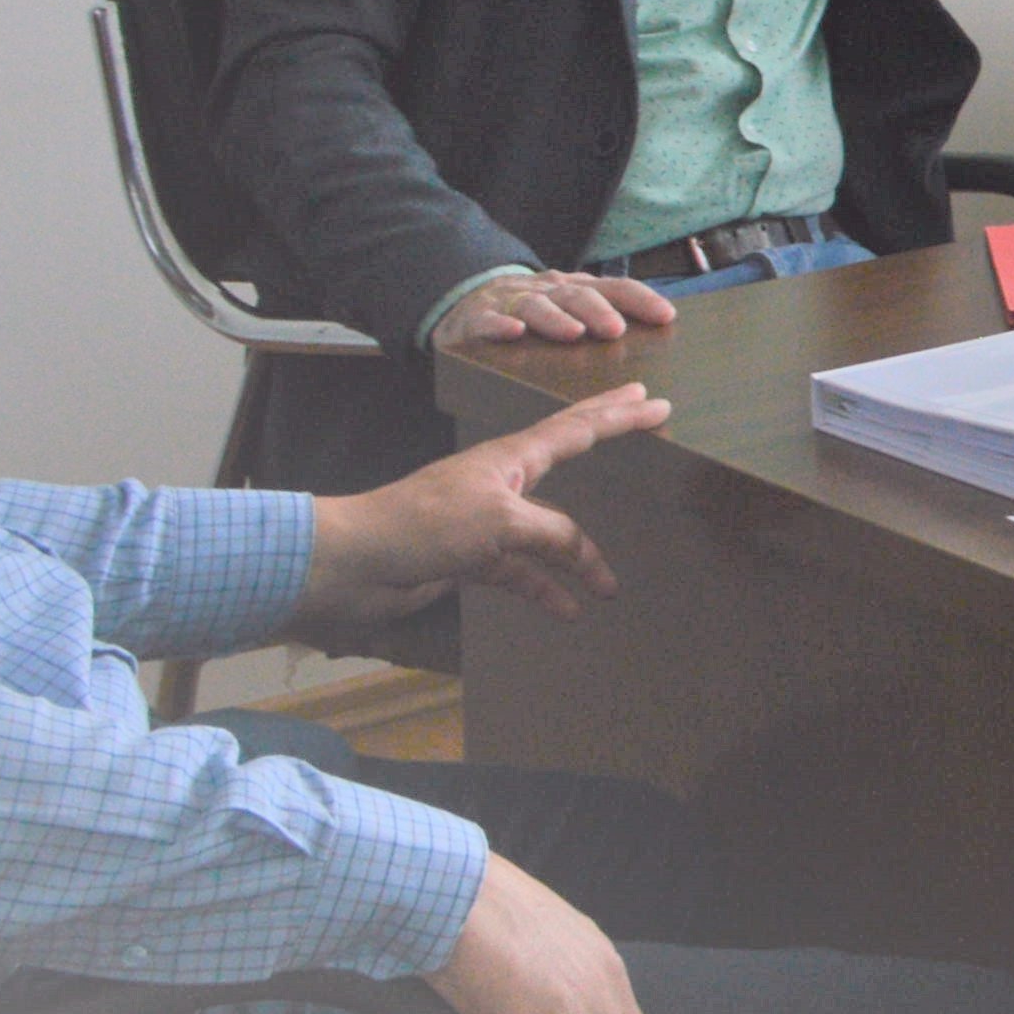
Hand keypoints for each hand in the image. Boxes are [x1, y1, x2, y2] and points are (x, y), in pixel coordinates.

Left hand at [298, 388, 669, 638]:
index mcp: (509, 458)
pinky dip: (543, 591)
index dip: (617, 417)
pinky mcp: (470, 559)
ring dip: (576, 558)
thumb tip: (583, 555)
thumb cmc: (426, 525)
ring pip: (546, 534)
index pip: (576, 429)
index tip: (656, 403)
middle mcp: (502, 482)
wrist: (356, 564)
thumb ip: (551, 535)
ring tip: (610, 581)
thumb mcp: (501, 522)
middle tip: (644, 414)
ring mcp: (486, 521)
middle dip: (606, 440)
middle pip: (566, 457)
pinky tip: (568, 610)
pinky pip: (520, 574)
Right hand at [433, 274, 680, 354]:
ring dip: (557, 318)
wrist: (469, 299)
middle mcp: (548, 290)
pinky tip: (514, 332)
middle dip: (598, 311)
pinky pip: (490, 320)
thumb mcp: (570, 306)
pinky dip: (501, 325)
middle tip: (616, 330)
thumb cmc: (533, 309)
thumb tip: (654, 332)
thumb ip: (604, 316)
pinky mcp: (479, 317)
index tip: (666, 316)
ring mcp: (513, 301)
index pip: (615, 288)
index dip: (641, 300)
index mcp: (575, 288)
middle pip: (577, 296)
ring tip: (574, 333)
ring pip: (537, 306)